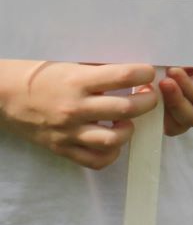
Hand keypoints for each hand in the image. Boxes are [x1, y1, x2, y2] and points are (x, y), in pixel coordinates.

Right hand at [0, 61, 157, 168]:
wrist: (7, 96)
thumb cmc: (46, 76)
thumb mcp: (74, 64)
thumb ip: (102, 70)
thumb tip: (138, 71)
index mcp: (79, 81)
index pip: (124, 76)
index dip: (144, 74)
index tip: (148, 74)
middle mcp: (75, 107)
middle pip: (126, 109)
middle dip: (147, 102)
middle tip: (147, 97)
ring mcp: (69, 131)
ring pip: (113, 139)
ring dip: (129, 130)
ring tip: (128, 121)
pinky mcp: (63, 148)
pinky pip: (96, 160)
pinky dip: (111, 153)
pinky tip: (113, 139)